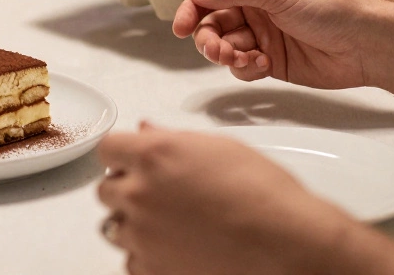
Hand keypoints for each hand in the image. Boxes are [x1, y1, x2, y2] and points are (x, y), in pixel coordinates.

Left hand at [97, 122, 352, 274]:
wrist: (288, 245)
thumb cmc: (265, 194)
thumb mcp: (220, 148)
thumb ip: (173, 139)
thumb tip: (146, 131)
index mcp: (153, 155)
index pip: (107, 149)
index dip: (123, 155)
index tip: (134, 160)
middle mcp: (139, 194)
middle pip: (104, 189)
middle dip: (126, 188)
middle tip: (157, 192)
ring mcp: (142, 235)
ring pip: (113, 226)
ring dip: (132, 222)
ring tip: (168, 223)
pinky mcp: (152, 269)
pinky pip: (130, 260)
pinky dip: (145, 254)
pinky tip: (173, 247)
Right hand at [158, 0, 378, 89]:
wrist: (364, 45)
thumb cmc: (331, 4)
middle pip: (205, 7)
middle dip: (196, 21)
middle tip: (187, 32)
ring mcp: (259, 27)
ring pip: (217, 38)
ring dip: (219, 48)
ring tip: (234, 56)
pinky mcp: (267, 56)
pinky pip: (236, 62)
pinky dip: (241, 65)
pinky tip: (259, 64)